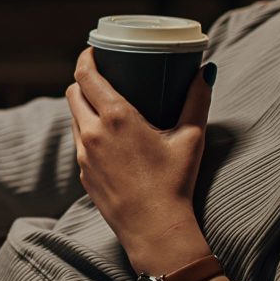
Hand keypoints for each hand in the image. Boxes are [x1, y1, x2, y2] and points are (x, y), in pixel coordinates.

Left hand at [64, 49, 216, 276]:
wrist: (155, 230)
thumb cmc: (175, 184)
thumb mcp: (191, 138)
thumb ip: (197, 101)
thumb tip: (206, 72)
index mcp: (115, 118)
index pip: (85, 76)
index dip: (85, 58)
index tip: (93, 50)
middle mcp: (92, 133)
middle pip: (73, 93)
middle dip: (83, 80)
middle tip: (101, 74)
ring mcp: (83, 155)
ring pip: (73, 117)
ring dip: (83, 106)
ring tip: (103, 102)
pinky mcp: (83, 173)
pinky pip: (78, 142)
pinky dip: (87, 130)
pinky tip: (105, 135)